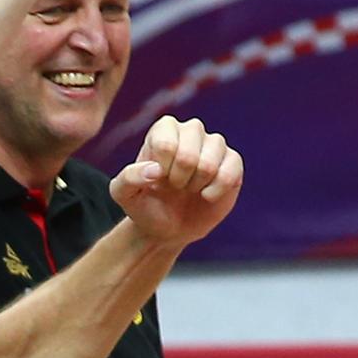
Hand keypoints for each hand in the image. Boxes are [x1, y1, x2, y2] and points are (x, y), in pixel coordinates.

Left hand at [110, 116, 240, 247]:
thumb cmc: (145, 205)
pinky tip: (207, 196)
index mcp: (164, 129)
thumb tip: (154, 170)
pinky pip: (231, 170)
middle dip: (179, 181)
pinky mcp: (233, 161)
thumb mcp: (124, 195)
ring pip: (210, 162)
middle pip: (189, 155)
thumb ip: (128, 178)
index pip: (166, 145)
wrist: (168, 227)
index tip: (158, 180)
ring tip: (190, 189)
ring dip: (197, 185)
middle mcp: (191, 130)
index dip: (162, 172)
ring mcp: (214, 144)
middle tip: (175, 187)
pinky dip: (217, 190)